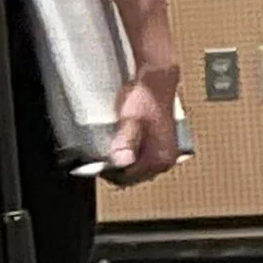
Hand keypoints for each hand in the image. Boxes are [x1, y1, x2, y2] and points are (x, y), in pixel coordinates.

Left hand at [103, 69, 181, 187]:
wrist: (155, 84)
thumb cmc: (144, 98)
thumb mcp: (130, 120)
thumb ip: (126, 141)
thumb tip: (122, 160)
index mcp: (160, 156)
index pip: (129, 178)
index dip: (110, 174)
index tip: (97, 168)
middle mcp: (165, 160)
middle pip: (134, 177)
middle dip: (116, 172)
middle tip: (100, 163)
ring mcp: (165, 155)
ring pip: (138, 172)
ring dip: (124, 168)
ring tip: (109, 158)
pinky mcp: (161, 148)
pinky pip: (143, 162)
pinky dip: (131, 160)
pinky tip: (122, 152)